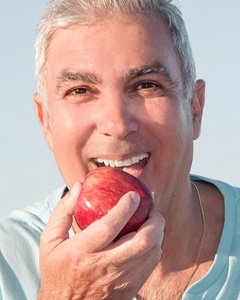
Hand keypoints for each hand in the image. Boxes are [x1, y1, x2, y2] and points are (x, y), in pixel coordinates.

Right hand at [38, 181, 164, 299]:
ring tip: (152, 221)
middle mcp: (104, 266)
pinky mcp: (129, 288)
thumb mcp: (50, 240)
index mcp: (82, 251)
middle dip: (154, 221)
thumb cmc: (57, 271)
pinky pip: (151, 265)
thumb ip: (63, 211)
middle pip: (141, 241)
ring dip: (158, 233)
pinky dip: (155, 247)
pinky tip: (149, 239)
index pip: (109, 226)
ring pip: (151, 253)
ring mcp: (119, 280)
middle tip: (152, 210)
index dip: (125, 208)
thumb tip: (78, 186)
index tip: (133, 195)